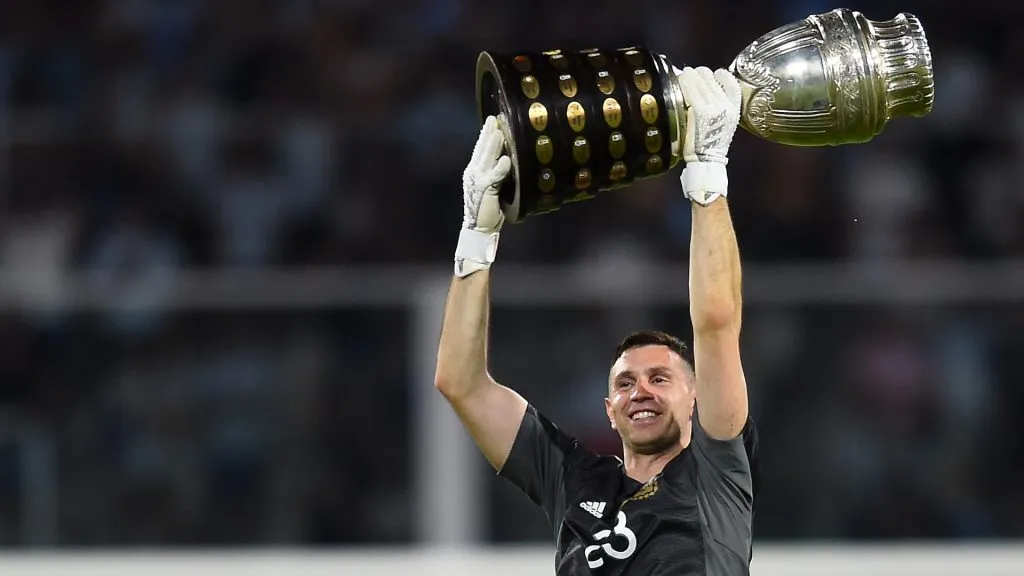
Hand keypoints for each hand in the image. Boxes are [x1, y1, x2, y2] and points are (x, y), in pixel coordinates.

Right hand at [455, 115, 511, 276]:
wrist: (479, 228)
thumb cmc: (489, 209)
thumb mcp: (493, 187)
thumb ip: (498, 174)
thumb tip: (509, 159)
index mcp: (475, 171)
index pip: (480, 149)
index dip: (486, 135)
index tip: (493, 121)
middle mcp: (473, 173)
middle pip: (482, 150)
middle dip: (488, 134)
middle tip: (495, 120)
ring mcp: (477, 181)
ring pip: (486, 159)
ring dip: (493, 146)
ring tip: (499, 132)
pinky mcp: (484, 191)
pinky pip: (493, 177)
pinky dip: (499, 169)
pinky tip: (505, 161)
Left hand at [677, 66, 741, 204]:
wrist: (706, 159)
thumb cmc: (711, 143)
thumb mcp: (725, 123)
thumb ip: (721, 107)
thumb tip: (708, 89)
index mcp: (734, 108)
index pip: (732, 83)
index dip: (722, 76)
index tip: (715, 74)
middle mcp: (725, 105)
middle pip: (713, 78)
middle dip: (702, 74)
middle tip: (694, 74)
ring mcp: (712, 106)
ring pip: (701, 80)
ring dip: (691, 75)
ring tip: (685, 74)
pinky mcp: (699, 109)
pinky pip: (690, 89)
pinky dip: (684, 82)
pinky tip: (680, 80)